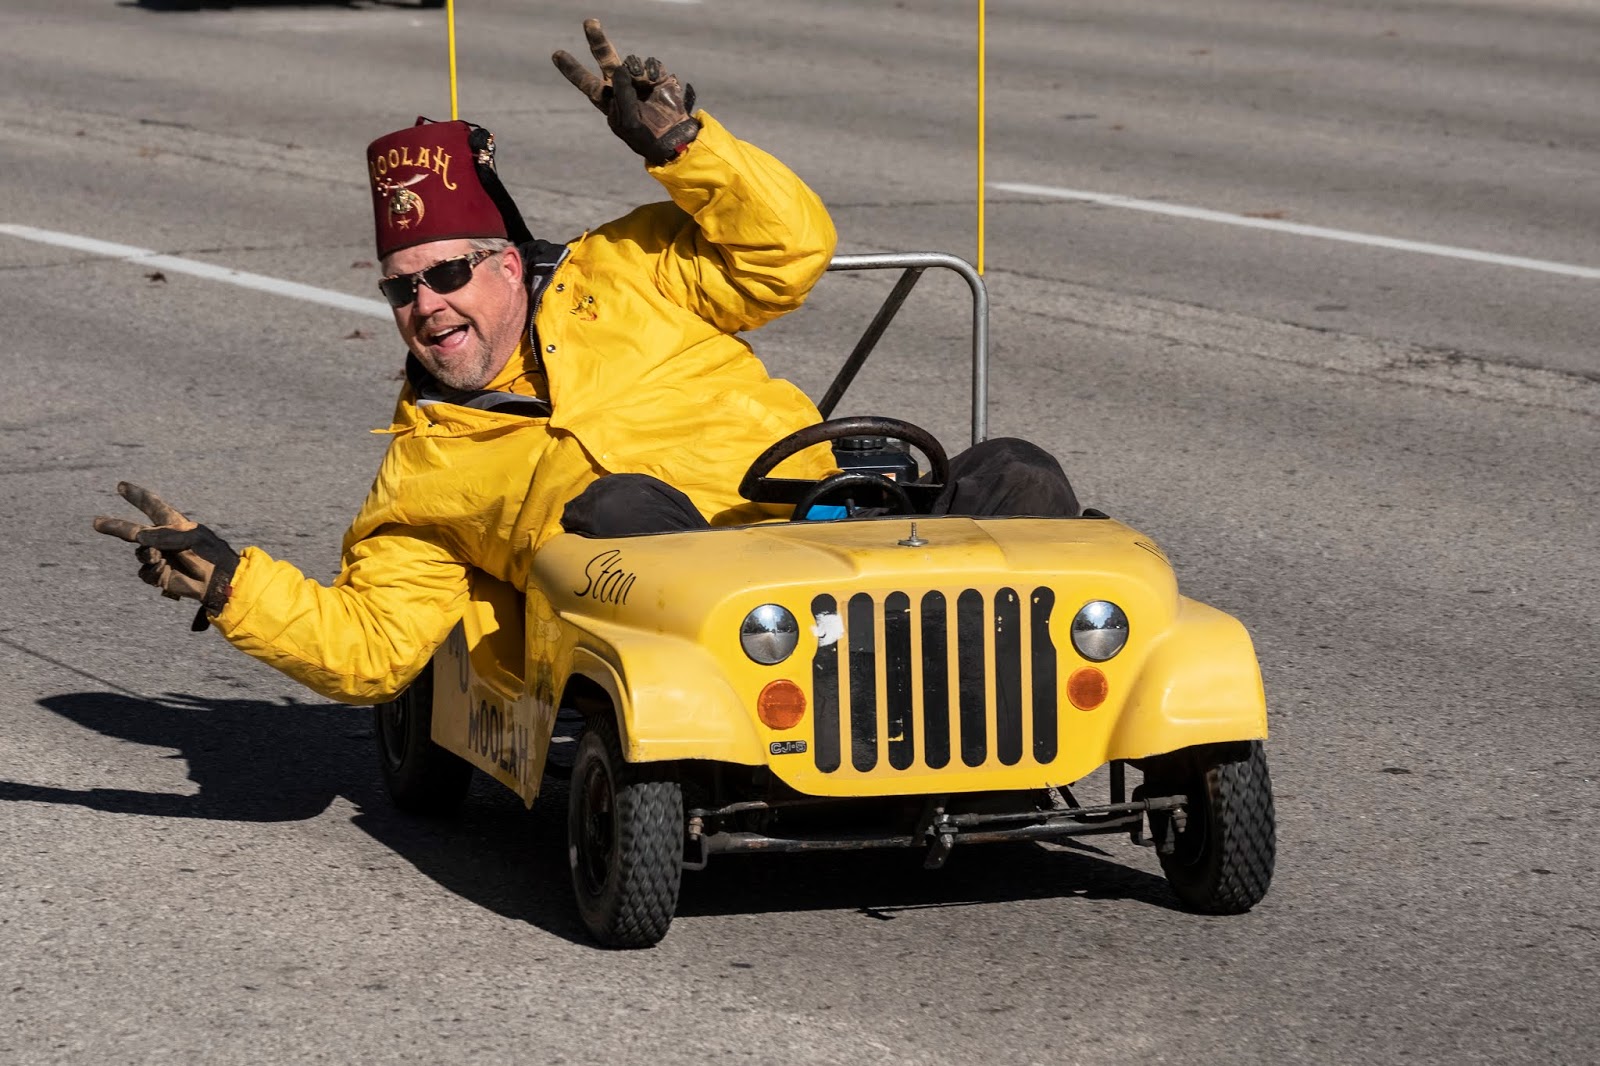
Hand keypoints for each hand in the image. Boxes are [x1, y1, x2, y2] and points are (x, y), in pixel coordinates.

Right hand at [93, 482, 239, 629]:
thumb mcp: (189, 538)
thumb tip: (139, 538)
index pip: (152, 506)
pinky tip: (163, 570)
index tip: (121, 486)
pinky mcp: (159, 574)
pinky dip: (151, 571)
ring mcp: (160, 556)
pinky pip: (144, 572)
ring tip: (160, 557)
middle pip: (133, 531)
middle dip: (115, 527)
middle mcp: (164, 539)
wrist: (217, 580)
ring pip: (139, 554)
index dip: (136, 496)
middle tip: (96, 522)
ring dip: (147, 555)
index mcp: (174, 524)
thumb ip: (163, 535)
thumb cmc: (209, 554)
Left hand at [552, 18, 699, 166]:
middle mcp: (620, 86)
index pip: (586, 82)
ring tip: (641, 82)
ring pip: (631, 61)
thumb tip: (621, 67)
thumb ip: (622, 94)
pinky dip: (652, 69)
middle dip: (597, 40)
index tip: (556, 54)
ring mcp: (638, 79)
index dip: (572, 69)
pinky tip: (654, 81)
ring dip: (634, 69)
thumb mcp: (628, 121)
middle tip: (590, 22)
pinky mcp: (657, 77)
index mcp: (607, 100)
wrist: (672, 138)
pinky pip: (651, 63)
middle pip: (605, 58)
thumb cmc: (645, 135)